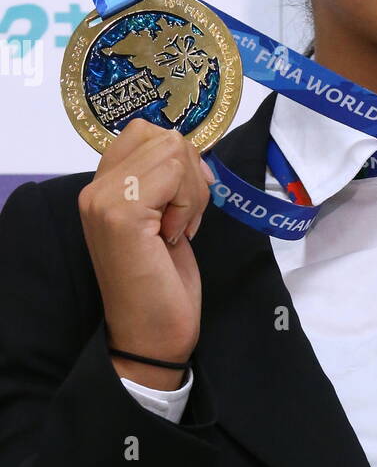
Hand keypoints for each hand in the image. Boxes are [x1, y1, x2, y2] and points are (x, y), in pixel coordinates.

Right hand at [77, 120, 215, 388]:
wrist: (153, 335)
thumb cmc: (162, 284)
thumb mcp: (164, 218)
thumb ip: (163, 181)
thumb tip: (188, 148)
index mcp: (103, 187)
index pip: (145, 131)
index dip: (179, 159)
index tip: (186, 202)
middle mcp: (95, 188)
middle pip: (163, 136)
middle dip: (191, 175)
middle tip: (184, 220)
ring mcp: (104, 199)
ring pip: (173, 150)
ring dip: (192, 192)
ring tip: (179, 230)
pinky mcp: (121, 213)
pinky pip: (174, 173)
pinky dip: (188, 203)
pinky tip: (175, 237)